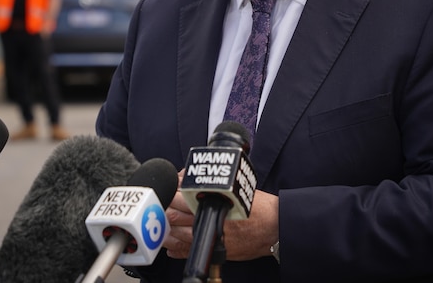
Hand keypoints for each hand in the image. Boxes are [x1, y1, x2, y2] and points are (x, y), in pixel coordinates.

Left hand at [163, 170, 278, 261]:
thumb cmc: (260, 207)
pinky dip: (178, 250)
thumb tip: (193, 179)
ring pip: (178, 237)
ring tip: (158, 225)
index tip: (164, 189)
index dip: (171, 193)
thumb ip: (215, 187)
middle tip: (156, 205)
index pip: (183, 197)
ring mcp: (212, 238)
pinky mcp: (217, 251)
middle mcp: (211, 221)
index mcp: (215, 203)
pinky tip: (171, 247)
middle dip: (163, 210)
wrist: (276, 228)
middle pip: (176, 216)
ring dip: (166, 231)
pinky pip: (190, 253)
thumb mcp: (237, 189)